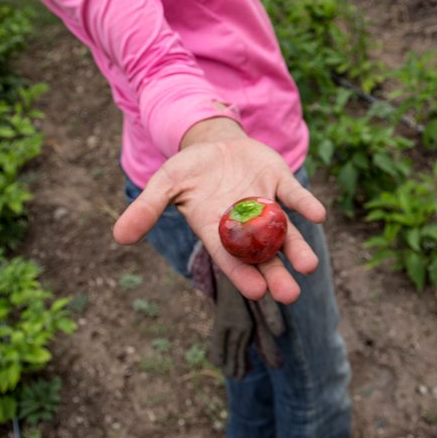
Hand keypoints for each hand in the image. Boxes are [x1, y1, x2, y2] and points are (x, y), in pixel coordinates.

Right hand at [112, 118, 325, 303]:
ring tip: (308, 267)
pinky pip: (296, 196)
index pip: (230, 258)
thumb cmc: (189, 170)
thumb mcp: (165, 184)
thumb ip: (147, 209)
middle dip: (276, 274)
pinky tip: (318, 215)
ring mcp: (266, 203)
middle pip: (263, 254)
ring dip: (297, 248)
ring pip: (285, 232)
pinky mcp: (280, 181)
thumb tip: (118, 237)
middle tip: (289, 295)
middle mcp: (245, 224)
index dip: (242, 274)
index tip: (257, 292)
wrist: (214, 142)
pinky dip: (306, 205)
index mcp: (217, 229)